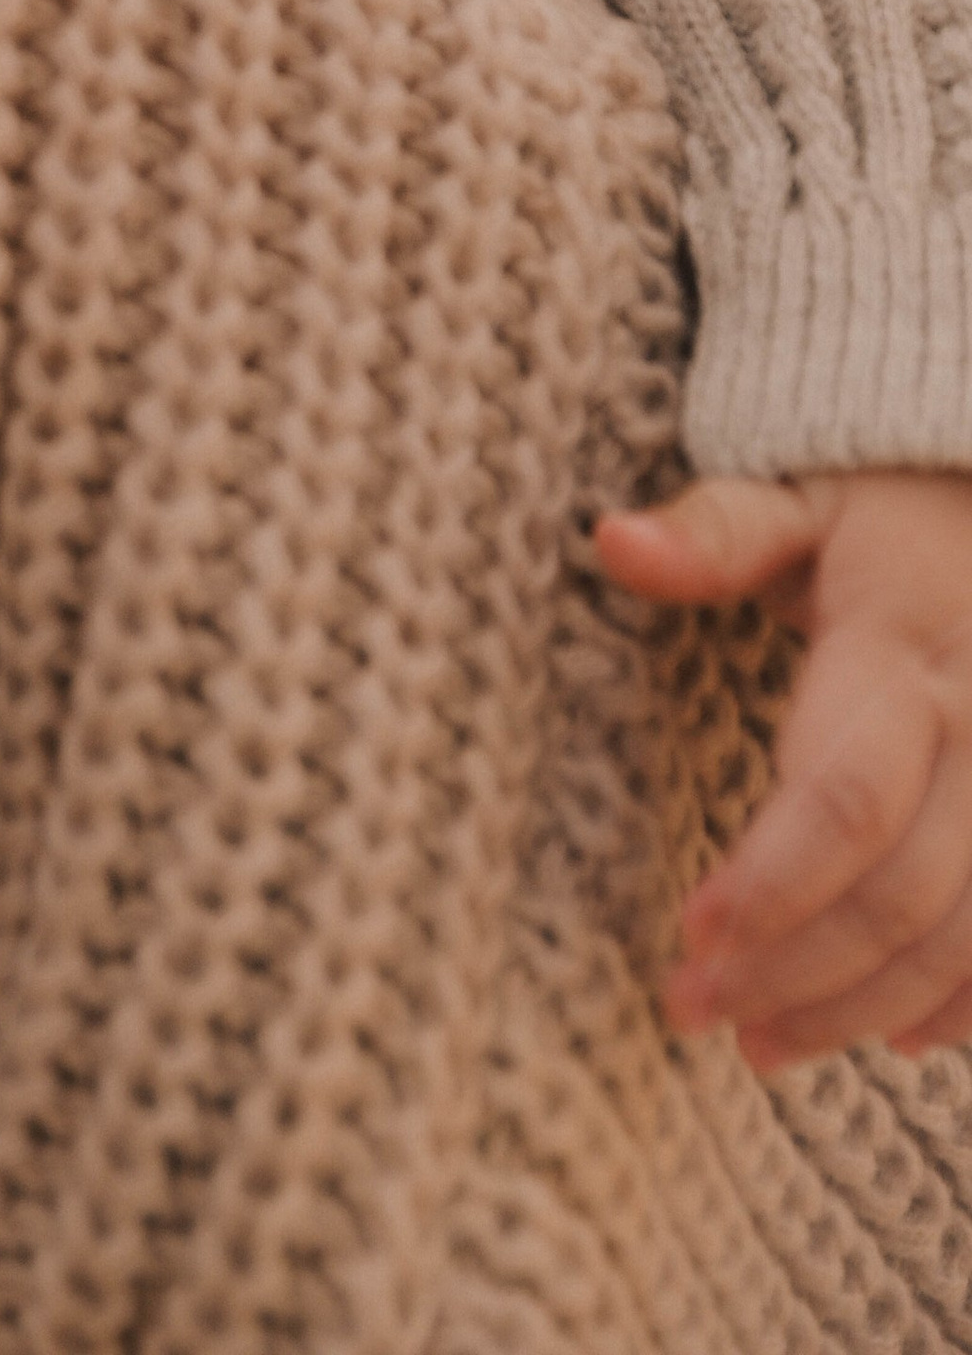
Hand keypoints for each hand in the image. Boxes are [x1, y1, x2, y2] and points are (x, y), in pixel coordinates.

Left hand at [594, 471, 971, 1068]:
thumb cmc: (884, 514)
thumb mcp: (799, 498)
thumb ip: (714, 531)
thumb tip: (611, 540)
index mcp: (907, 649)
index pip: (846, 797)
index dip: (773, 882)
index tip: (689, 936)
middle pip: (901, 892)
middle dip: (795, 970)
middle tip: (695, 1013)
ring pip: (964, 939)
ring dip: (864, 1009)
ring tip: (761, 1047)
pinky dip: (962, 1006)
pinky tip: (891, 1038)